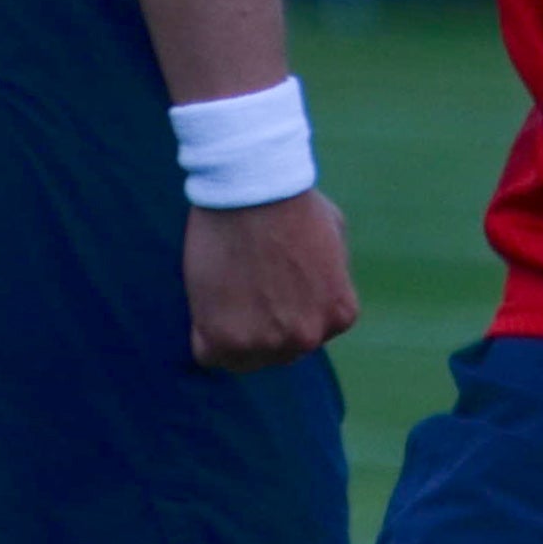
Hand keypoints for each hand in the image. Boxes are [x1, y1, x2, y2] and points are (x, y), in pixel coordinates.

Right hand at [184, 192, 357, 369]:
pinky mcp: (223, 341)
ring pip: (243, 356)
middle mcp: (307, 338)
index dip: (287, 306)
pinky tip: (210, 296)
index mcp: (339, 315)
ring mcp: (265, 344)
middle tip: (247, 283)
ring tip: (229, 286)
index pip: (308, 332)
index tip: (272, 278)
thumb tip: (318, 293)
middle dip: (263, 323)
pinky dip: (203, 330)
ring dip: (233, 330)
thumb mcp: (336, 237)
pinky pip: (208, 353)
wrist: (252, 187)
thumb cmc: (291, 203)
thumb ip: (332, 275)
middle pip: (278, 349)